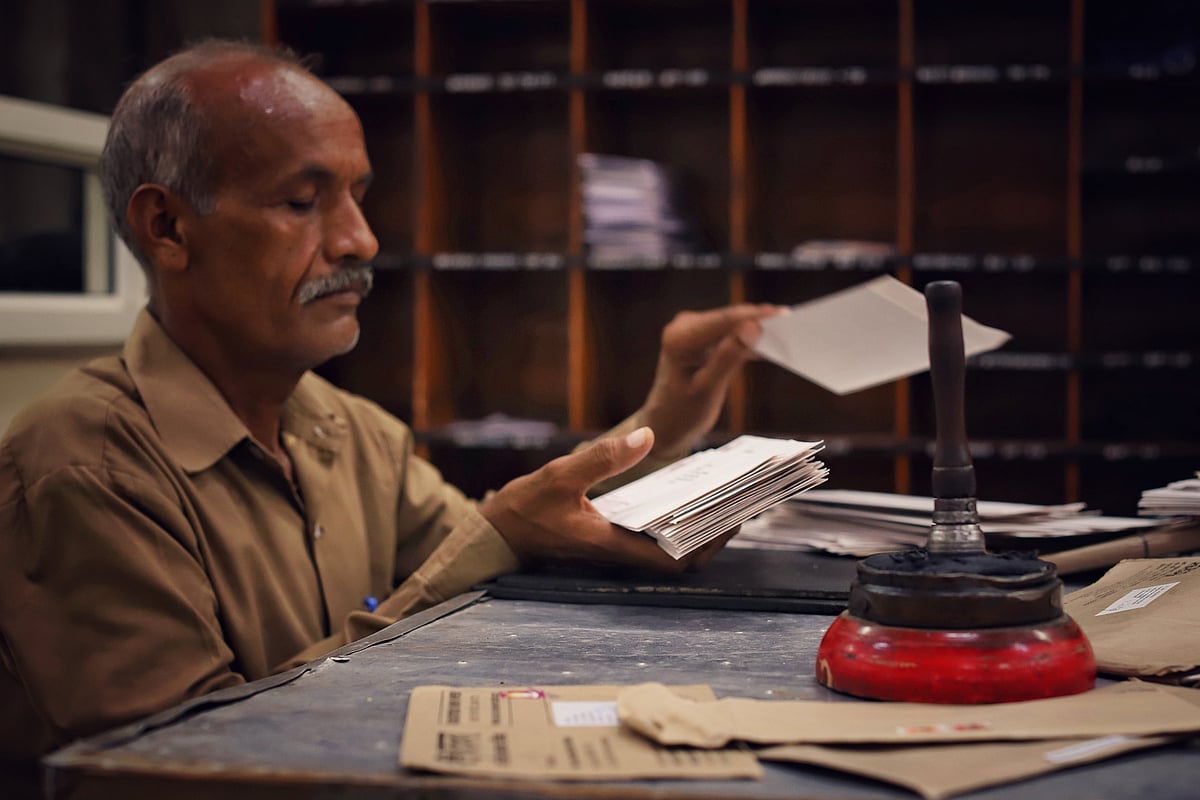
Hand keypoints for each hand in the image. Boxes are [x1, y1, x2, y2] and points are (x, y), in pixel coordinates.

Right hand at [479, 427, 729, 572]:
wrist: (497, 534)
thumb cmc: (524, 509)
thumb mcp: (559, 475)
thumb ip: (601, 457)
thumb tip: (646, 437)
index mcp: (612, 544)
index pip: (674, 558)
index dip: (708, 544)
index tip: (732, 518)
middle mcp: (619, 552)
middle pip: (680, 555)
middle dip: (712, 533)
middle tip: (736, 500)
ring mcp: (616, 548)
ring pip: (668, 545)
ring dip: (694, 525)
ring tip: (717, 493)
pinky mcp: (610, 539)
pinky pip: (651, 534)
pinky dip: (671, 518)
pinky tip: (679, 492)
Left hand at [638, 304, 779, 458]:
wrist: (665, 424)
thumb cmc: (682, 412)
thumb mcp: (708, 389)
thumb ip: (728, 357)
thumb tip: (752, 328)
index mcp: (680, 338)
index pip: (725, 319)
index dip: (756, 315)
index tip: (784, 314)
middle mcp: (684, 328)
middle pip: (730, 318)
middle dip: (760, 321)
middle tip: (794, 325)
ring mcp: (693, 332)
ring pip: (734, 325)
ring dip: (758, 331)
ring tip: (788, 335)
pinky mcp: (702, 339)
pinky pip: (731, 335)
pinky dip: (750, 342)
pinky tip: (771, 348)